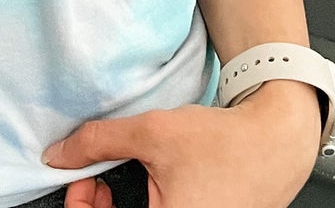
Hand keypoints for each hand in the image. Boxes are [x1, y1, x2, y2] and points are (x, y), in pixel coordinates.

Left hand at [40, 78, 321, 207]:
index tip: (78, 182)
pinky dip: (143, 206)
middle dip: (98, 205)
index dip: (80, 207)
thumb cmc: (224, 142)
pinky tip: (140, 185)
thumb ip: (98, 143)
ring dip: (119, 206)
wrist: (275, 142)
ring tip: (115, 175)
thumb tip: (59, 155)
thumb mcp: (152, 132)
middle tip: (93, 176)